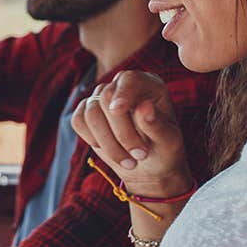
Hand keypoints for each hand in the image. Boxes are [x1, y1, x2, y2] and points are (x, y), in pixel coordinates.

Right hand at [70, 71, 193, 198]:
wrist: (148, 166)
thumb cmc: (163, 150)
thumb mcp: (168, 141)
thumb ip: (156, 124)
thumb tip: (144, 106)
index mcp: (148, 85)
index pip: (129, 79)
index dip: (123, 93)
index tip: (118, 110)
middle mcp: (122, 87)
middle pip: (106, 97)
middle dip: (121, 132)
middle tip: (139, 155)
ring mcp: (101, 98)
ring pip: (91, 113)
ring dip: (108, 143)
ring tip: (129, 162)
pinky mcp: (86, 112)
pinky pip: (78, 121)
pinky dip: (91, 139)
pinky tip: (110, 151)